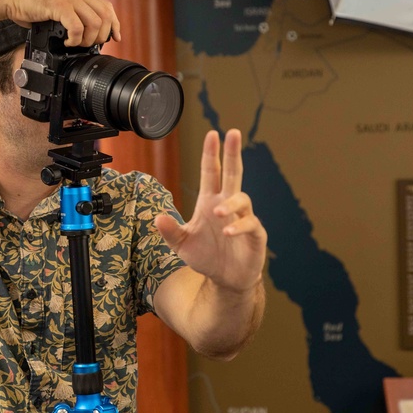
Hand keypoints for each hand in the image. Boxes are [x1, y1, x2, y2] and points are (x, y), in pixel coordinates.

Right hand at [0, 0, 120, 47]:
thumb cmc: (30, 6)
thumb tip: (83, 33)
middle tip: (88, 46)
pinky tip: (67, 43)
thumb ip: (71, 14)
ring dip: (88, 39)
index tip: (116, 38)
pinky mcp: (58, 5)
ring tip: (76, 45)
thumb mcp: (57, 7)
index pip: (106, 7)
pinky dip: (75, 39)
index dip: (115, 24)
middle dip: (101, 36)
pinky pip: (77, 26)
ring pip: (95, 22)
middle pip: (105, 16)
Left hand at [155, 130, 266, 294]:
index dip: (211, 154)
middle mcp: (227, 205)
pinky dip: (239, 226)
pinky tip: (228, 232)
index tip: (213, 134)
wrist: (225, 279)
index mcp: (210, 201)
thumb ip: (171, 231)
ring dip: (231, 203)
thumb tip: (158, 218)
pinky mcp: (254, 235)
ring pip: (242, 199)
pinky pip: (250, 224)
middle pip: (232, 173)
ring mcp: (242, 218)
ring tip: (218, 212)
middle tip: (234, 133)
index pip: (211, 172)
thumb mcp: (182, 245)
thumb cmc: (206, 257)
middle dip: (233, 153)